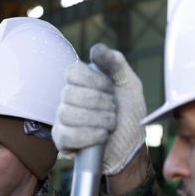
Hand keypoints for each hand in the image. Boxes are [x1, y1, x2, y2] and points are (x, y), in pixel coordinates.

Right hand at [54, 43, 146, 174]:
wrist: (132, 146)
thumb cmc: (129, 115)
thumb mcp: (129, 84)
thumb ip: (115, 63)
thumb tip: (95, 49)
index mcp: (81, 83)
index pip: (73, 72)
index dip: (94, 80)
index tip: (111, 89)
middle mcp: (68, 100)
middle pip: (69, 93)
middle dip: (99, 102)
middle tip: (114, 110)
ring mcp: (62, 120)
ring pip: (67, 114)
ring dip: (97, 120)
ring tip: (111, 125)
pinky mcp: (62, 141)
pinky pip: (66, 135)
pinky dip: (88, 135)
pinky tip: (102, 136)